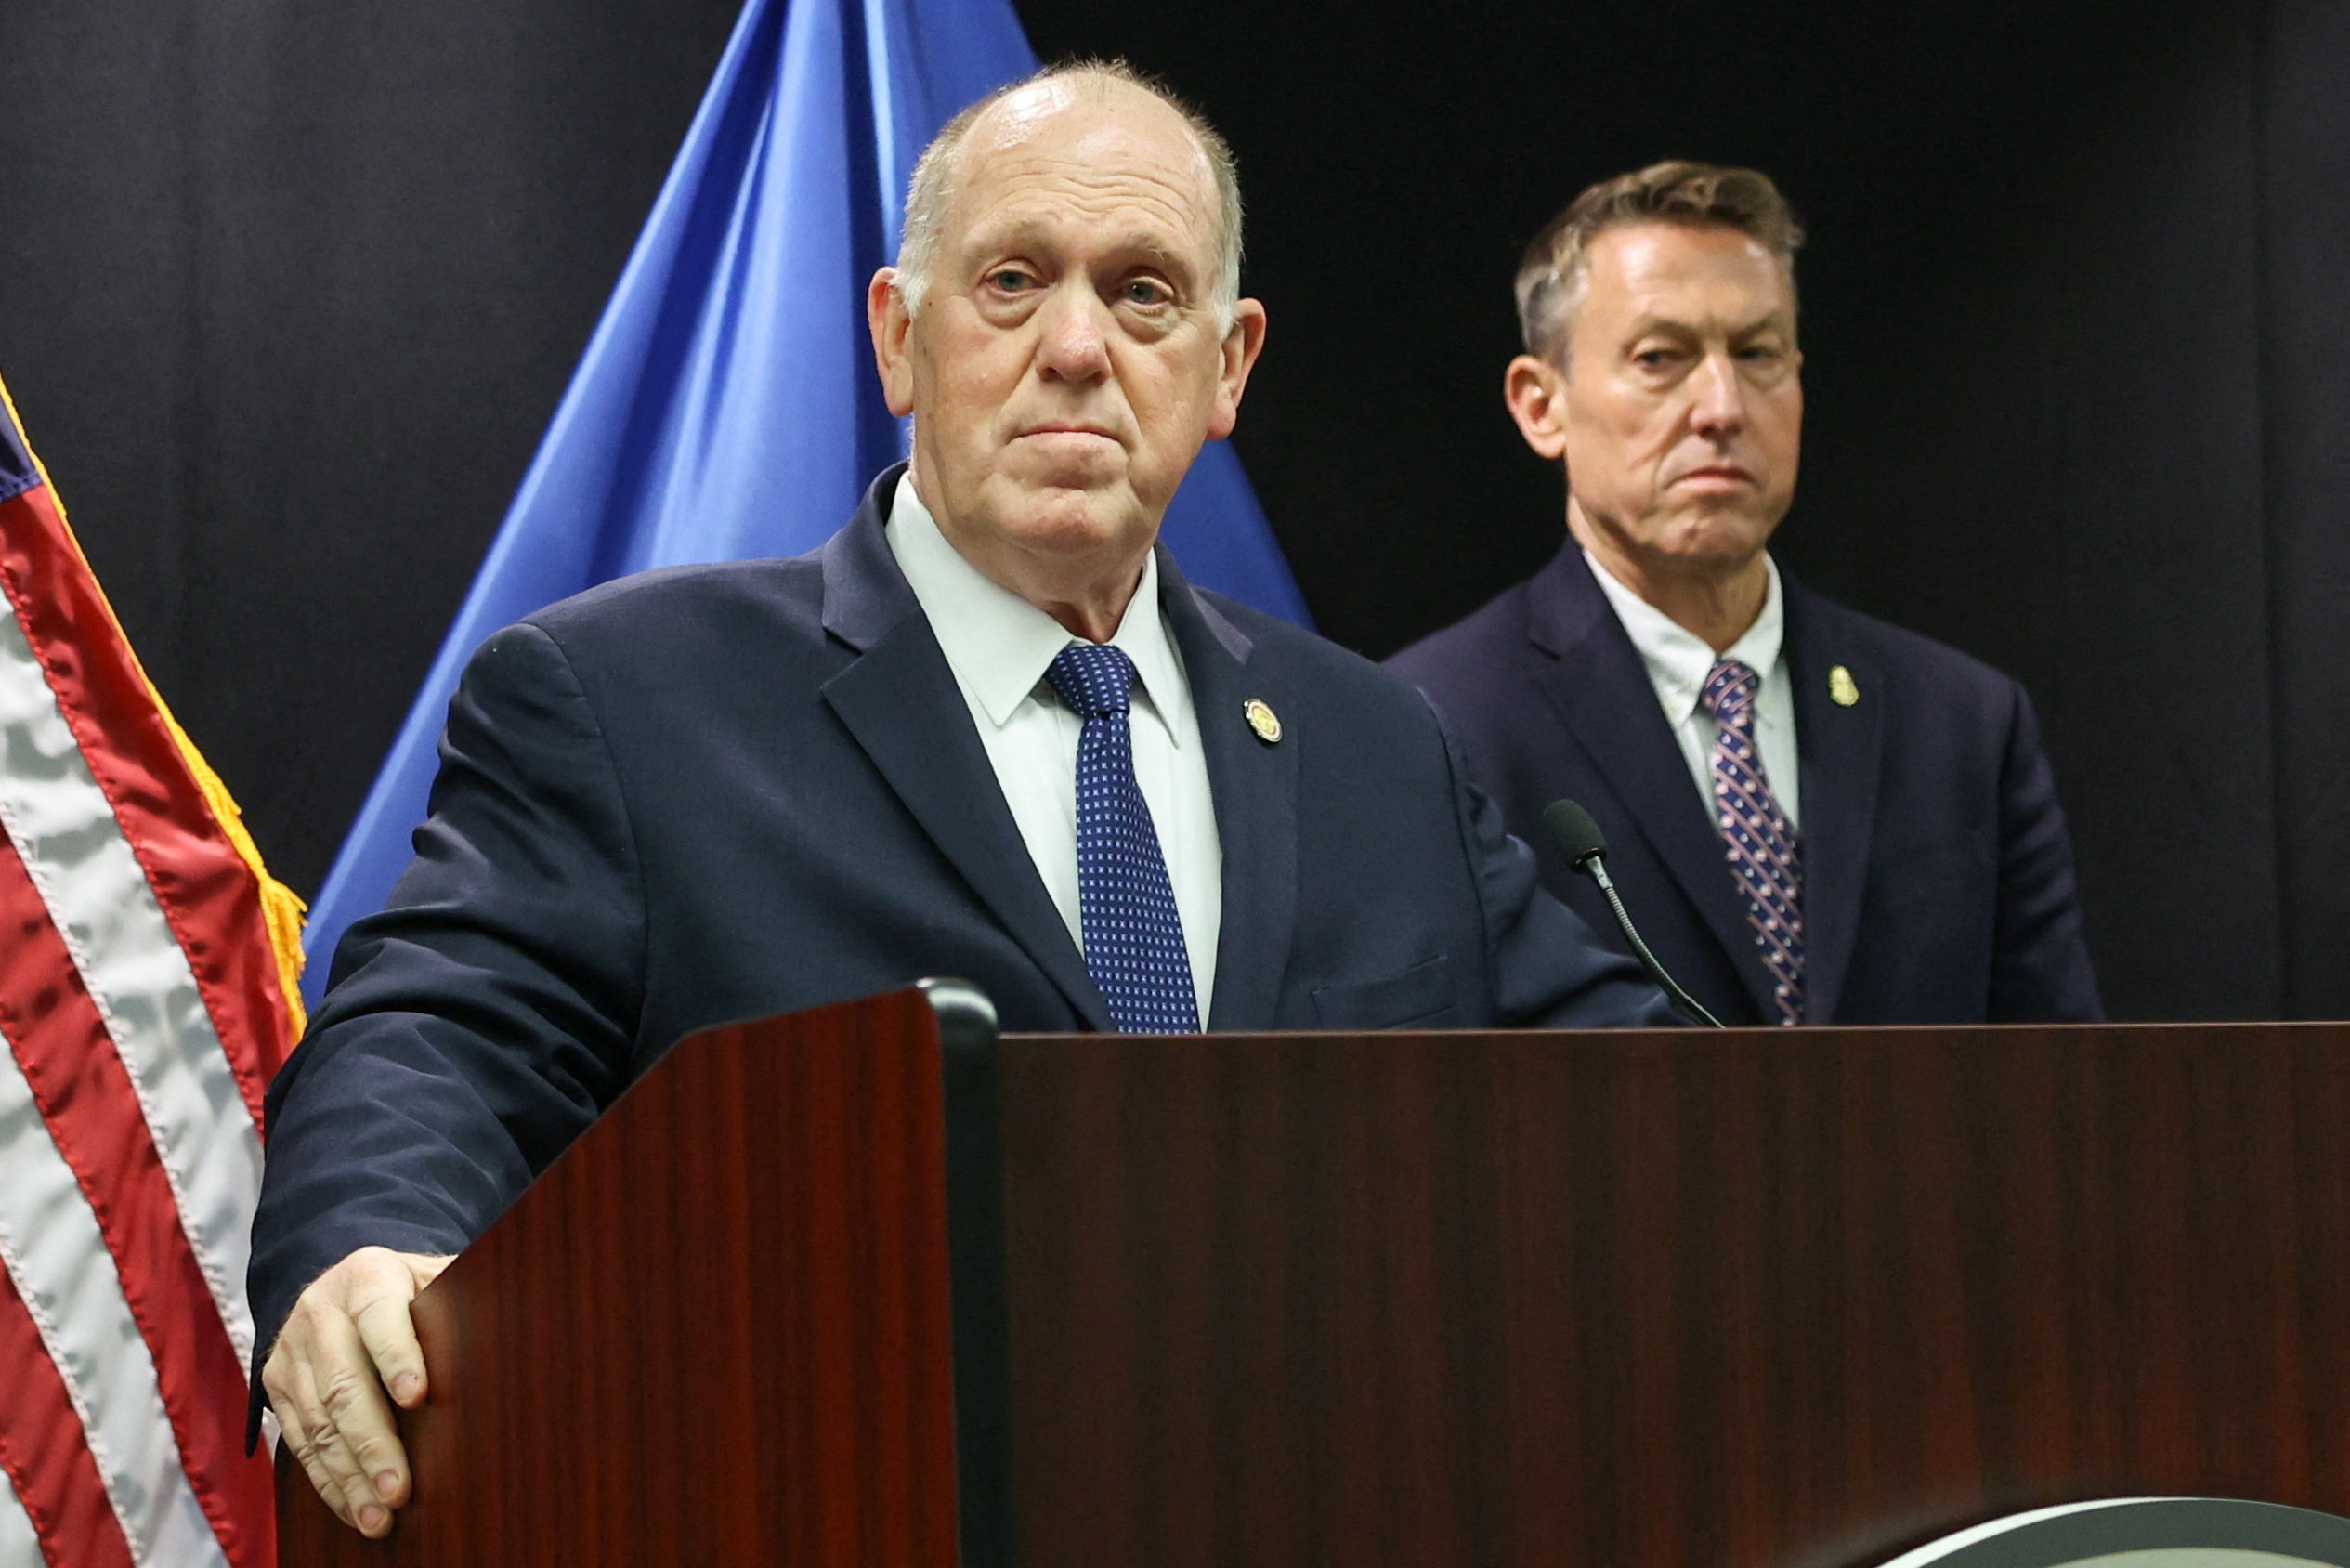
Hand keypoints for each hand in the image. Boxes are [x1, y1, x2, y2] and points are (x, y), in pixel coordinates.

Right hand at [262, 1247, 453, 1536]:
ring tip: (380, 1515)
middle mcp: (320, 1310)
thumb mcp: (438, 1278)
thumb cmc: (413, 1291)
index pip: (380, 1316)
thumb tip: (522, 1322)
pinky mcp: (275, 1385)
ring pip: (318, 1422)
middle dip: (373, 1442)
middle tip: (400, 1488)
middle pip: (343, 1383)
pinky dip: (328, 1479)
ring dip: (349, 1475)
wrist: (343, 1288)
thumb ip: (467, 1296)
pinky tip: (354, 1506)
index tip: (418, 1395)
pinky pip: (299, 1441)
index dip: (398, 1356)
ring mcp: (292, 1349)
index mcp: (368, 1275)